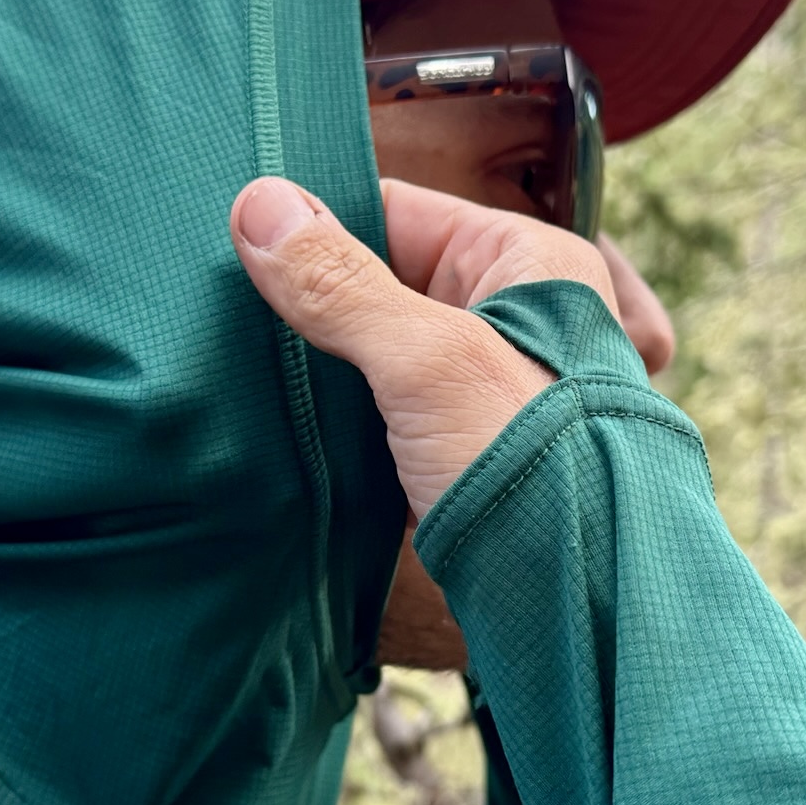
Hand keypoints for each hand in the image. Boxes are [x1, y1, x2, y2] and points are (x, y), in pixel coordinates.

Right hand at [230, 176, 616, 519]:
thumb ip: (340, 285)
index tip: (235, 240)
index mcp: (527, 261)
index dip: (319, 223)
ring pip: (376, 349)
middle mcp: (512, 313)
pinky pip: (381, 409)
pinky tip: (280, 421)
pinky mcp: (459, 449)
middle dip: (311, 297)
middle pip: (382, 280)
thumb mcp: (428, 358)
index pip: (400, 211)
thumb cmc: (532, 460)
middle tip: (222, 308)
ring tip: (239, 363)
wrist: (583, 599)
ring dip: (319, 362)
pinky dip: (336, 414)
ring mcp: (486, 385)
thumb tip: (257, 205)